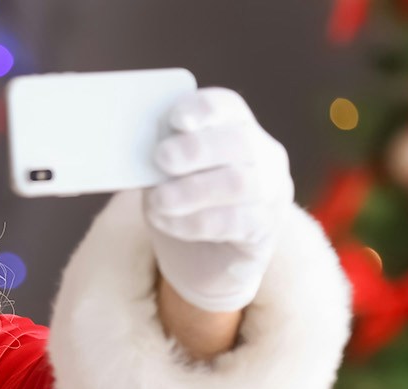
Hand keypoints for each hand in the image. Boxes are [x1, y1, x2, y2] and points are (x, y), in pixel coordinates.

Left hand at [145, 87, 294, 313]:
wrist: (203, 262)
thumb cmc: (184, 207)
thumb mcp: (168, 176)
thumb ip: (161, 158)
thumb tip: (137, 147)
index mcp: (238, 130)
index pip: (229, 107)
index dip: (204, 109)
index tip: (176, 120)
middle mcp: (263, 157)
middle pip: (239, 141)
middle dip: (197, 149)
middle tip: (161, 158)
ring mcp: (270, 193)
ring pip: (238, 183)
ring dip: (192, 190)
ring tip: (159, 201)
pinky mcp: (263, 230)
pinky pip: (234, 222)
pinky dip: (195, 222)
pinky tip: (168, 222)